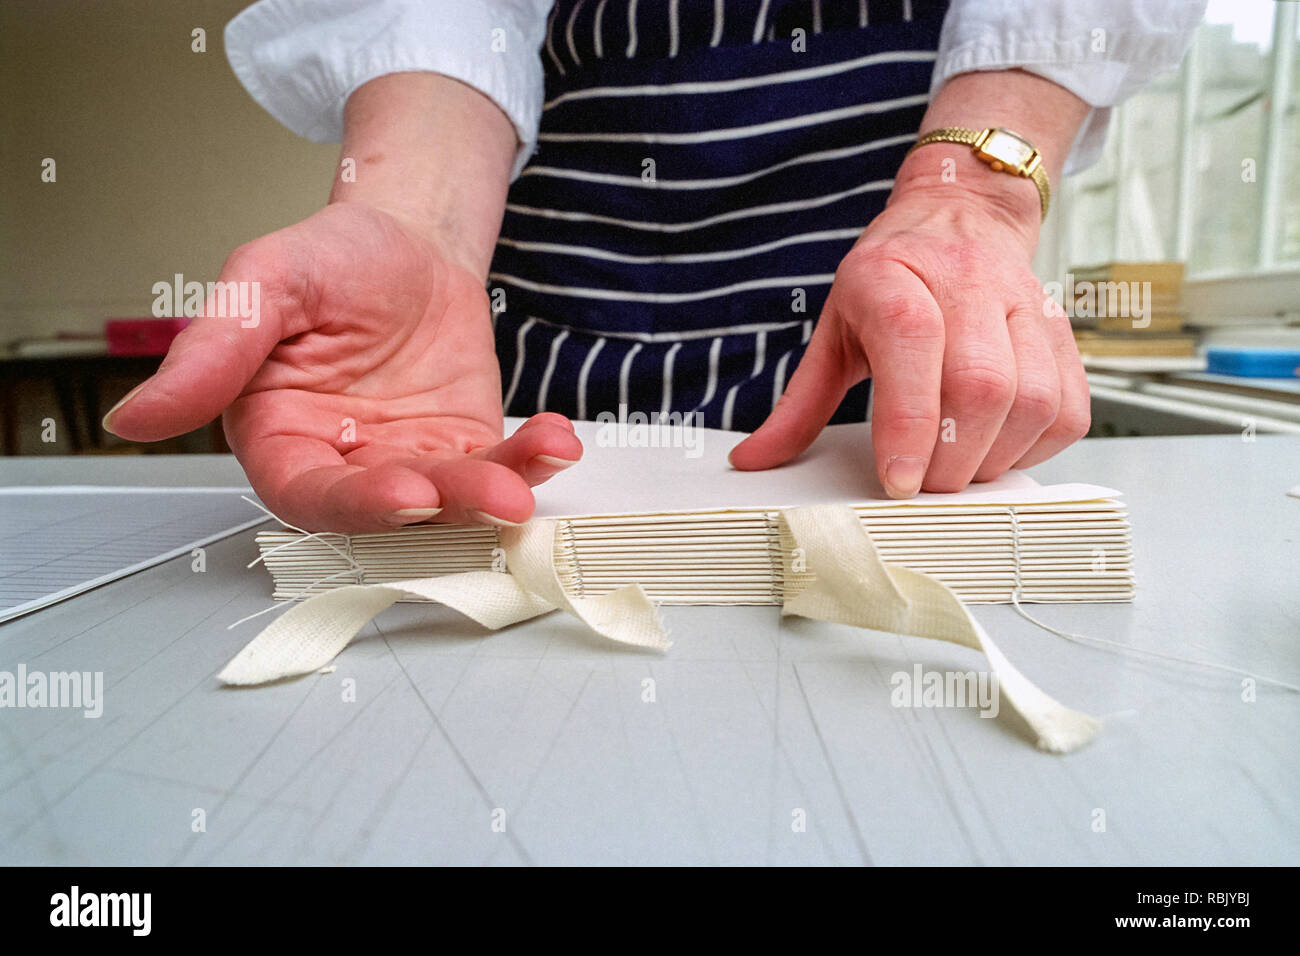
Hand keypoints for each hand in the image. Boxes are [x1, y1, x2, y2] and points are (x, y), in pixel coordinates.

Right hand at [103, 202, 581, 531]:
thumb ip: (212, 350)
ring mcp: (412, 462)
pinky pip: (501, 468)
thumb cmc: (331, 258)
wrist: (408, 238)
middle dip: (447, 507)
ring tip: (538, 465)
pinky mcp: (467, 449)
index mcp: (282, 438)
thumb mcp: (265, 282)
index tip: (406, 490)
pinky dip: (533, 461)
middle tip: (495, 497)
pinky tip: (559, 439)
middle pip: (393, 510)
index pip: (311, 494)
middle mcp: (347, 464)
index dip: (357, 503)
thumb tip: (134, 417)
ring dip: (499, 491)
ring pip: (454, 499)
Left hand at [730, 145, 1088, 496]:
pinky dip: (1035, 447)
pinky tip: (998, 449)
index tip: (898, 481)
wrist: (959, 214)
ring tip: (958, 468)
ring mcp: (1025, 305)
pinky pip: (1069, 407)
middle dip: (950, 458)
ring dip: (994, 457)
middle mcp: (967, 283)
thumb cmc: (893, 279)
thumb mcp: (833, 330)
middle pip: (981, 386)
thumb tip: (752, 460)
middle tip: (922, 485)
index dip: (909, 421)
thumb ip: (798, 403)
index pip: (913, 344)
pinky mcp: (1063, 331)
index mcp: (894, 277)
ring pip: (1032, 400)